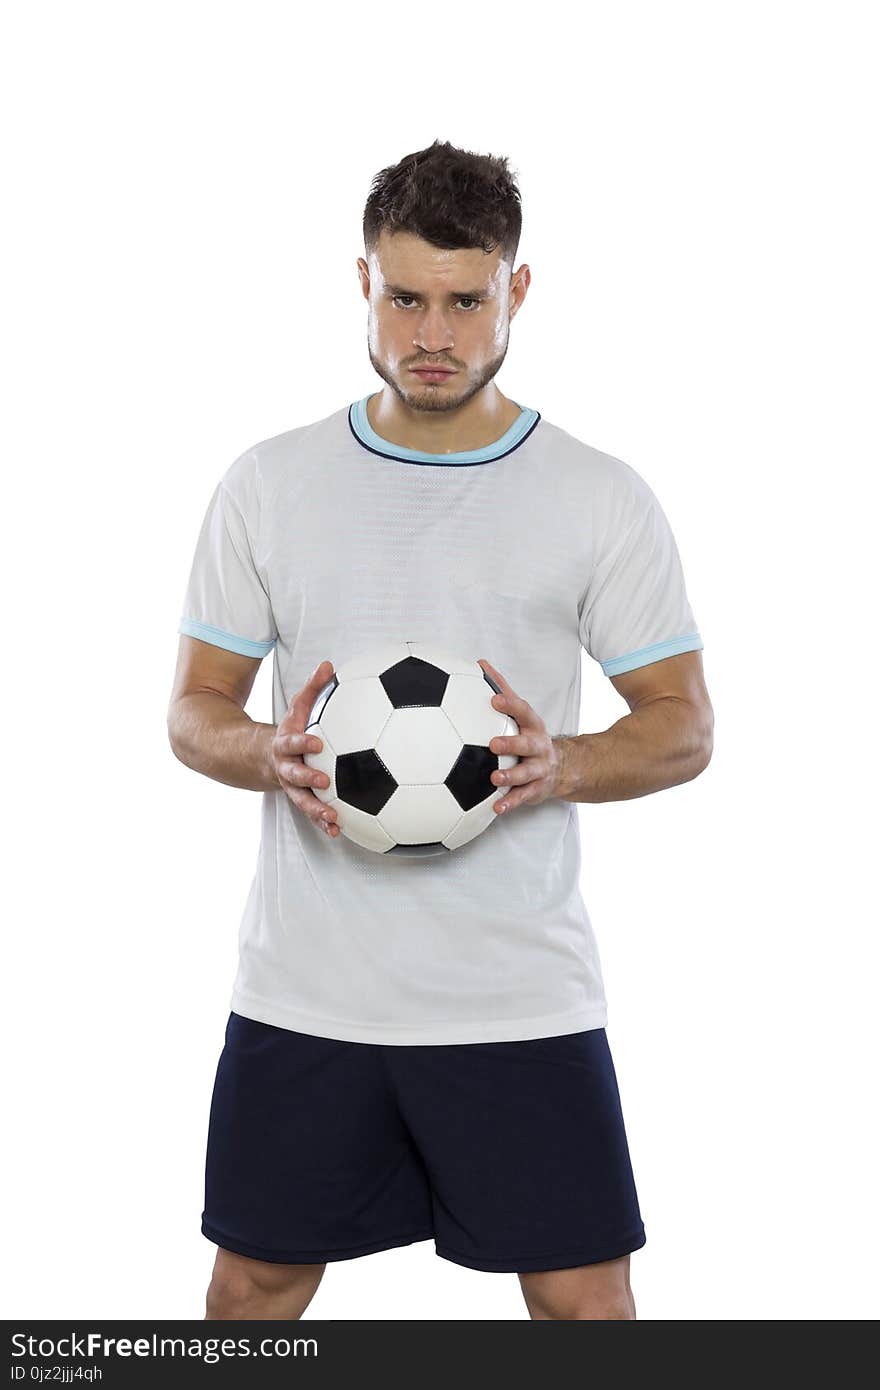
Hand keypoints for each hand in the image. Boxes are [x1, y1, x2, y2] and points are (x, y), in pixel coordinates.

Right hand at [269, 659, 340, 837]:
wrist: (261, 757)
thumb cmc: (290, 729)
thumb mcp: (297, 707)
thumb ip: (312, 688)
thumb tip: (329, 664)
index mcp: (284, 745)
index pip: (291, 742)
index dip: (301, 743)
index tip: (316, 742)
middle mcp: (285, 768)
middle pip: (294, 776)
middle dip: (307, 779)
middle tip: (324, 781)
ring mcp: (292, 787)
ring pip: (302, 801)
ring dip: (316, 811)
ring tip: (333, 820)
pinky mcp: (301, 799)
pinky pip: (312, 813)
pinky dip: (323, 823)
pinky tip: (339, 831)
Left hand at [477, 657, 568, 815]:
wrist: (562, 767)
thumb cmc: (529, 735)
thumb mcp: (520, 713)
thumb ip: (501, 689)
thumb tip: (480, 663)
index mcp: (532, 725)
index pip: (523, 711)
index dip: (509, 704)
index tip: (493, 699)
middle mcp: (539, 746)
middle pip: (528, 744)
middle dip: (512, 743)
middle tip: (493, 743)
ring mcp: (539, 769)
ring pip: (527, 774)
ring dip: (511, 777)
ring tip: (494, 779)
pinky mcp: (536, 790)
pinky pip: (523, 797)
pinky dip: (510, 803)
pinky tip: (496, 808)